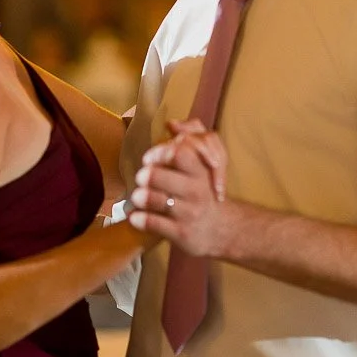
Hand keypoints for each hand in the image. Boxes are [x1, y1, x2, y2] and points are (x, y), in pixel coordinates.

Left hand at [128, 127, 235, 257]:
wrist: (222, 228)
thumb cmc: (205, 190)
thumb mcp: (205, 165)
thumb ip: (191, 138)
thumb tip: (171, 123)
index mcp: (200, 171)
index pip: (179, 154)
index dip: (159, 153)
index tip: (149, 158)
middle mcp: (196, 190)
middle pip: (161, 176)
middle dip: (146, 175)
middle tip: (140, 177)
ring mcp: (188, 213)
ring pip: (157, 201)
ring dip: (141, 197)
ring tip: (136, 195)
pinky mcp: (181, 233)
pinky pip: (155, 224)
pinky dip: (140, 219)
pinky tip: (134, 216)